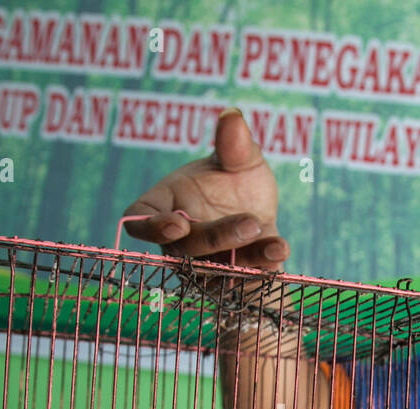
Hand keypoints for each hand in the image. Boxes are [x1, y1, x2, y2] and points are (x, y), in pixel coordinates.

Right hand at [122, 107, 288, 272]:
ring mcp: (200, 264)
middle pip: (185, 248)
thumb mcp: (241, 160)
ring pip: (213, 268)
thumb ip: (234, 145)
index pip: (140, 219)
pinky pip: (240, 279)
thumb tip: (232, 117)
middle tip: (250, 222)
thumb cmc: (237, 182)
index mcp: (164, 205)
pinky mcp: (227, 281)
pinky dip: (261, 266)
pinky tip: (279, 249)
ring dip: (241, 256)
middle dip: (217, 237)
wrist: (263, 212)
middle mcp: (178, 239)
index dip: (151, 227)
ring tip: (271, 241)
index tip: (178, 224)